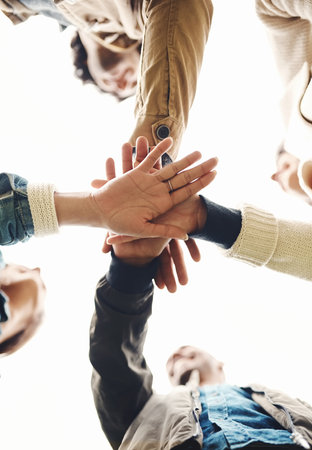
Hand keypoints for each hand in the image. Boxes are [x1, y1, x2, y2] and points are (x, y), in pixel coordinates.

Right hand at [96, 138, 214, 291]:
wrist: (101, 213)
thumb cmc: (121, 224)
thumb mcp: (145, 230)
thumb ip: (165, 230)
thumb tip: (186, 235)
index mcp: (163, 205)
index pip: (187, 191)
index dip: (201, 182)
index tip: (215, 174)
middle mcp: (159, 192)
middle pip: (184, 178)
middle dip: (200, 168)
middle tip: (216, 159)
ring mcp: (149, 182)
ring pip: (170, 168)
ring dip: (185, 160)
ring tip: (199, 152)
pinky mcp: (137, 173)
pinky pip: (149, 159)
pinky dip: (159, 150)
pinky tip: (170, 141)